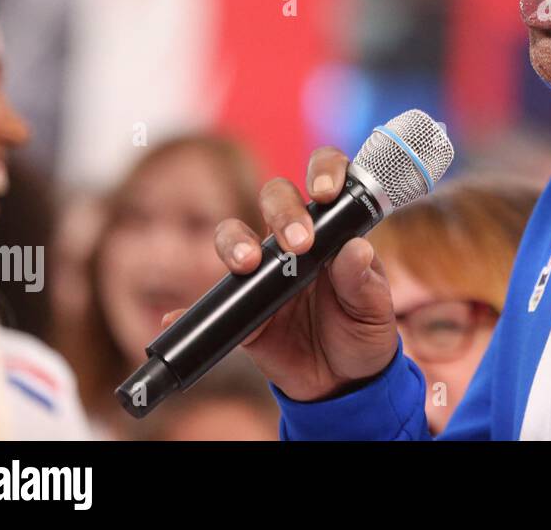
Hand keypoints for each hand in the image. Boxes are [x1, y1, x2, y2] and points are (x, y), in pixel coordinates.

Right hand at [162, 146, 398, 401]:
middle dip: (283, 210)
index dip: (323, 170)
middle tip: (299, 243)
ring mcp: (264, 270)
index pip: (325, 179)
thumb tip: (356, 249)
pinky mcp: (242, 307)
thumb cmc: (363, 331)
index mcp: (334, 229)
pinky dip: (189, 307)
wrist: (342, 381)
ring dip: (235, 242)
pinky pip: (211, 302)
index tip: (325, 192)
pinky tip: (175, 315)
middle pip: (276, 198)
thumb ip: (364, 282)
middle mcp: (294, 239)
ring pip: (235, 235)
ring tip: (246, 265)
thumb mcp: (375, 311)